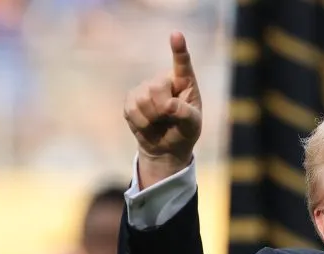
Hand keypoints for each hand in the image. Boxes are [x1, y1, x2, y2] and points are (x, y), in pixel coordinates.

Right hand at [123, 31, 201, 185]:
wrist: (166, 147)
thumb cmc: (185, 132)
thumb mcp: (192, 126)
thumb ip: (185, 114)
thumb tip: (168, 105)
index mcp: (184, 82)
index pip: (182, 64)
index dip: (178, 50)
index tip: (176, 35)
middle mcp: (163, 80)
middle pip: (155, 87)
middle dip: (162, 108)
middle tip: (168, 118)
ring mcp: (145, 88)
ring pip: (142, 99)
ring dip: (152, 118)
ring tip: (159, 122)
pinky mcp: (131, 99)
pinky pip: (131, 109)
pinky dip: (141, 122)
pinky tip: (148, 124)